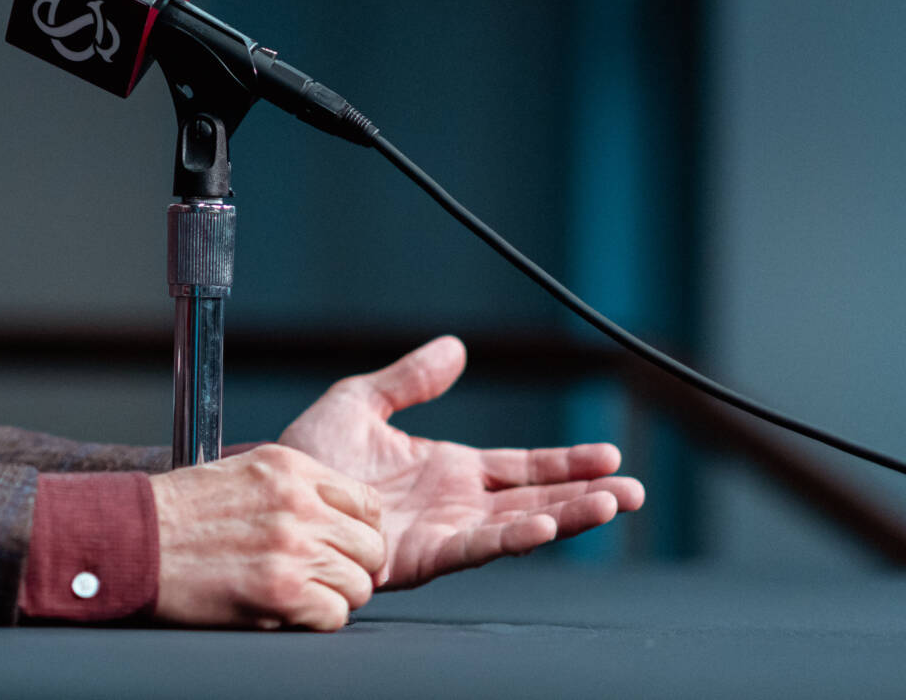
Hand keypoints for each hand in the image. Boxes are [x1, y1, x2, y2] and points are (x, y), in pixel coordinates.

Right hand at [150, 444, 386, 630]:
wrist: (135, 540)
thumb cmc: (179, 512)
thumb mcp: (244, 473)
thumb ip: (296, 489)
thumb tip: (337, 521)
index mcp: (291, 469)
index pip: (368, 502)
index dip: (363, 531)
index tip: (348, 545)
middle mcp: (299, 504)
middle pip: (372, 547)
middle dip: (355, 567)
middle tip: (328, 577)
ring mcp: (293, 548)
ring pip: (358, 585)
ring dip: (335, 597)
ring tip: (301, 594)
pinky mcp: (282, 591)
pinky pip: (334, 616)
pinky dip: (316, 620)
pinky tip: (288, 610)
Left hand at [279, 335, 644, 589]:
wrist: (270, 496)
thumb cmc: (307, 458)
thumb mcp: (361, 403)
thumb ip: (410, 379)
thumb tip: (455, 348)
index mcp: (449, 469)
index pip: (522, 465)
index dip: (566, 462)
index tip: (609, 456)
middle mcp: (455, 505)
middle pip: (534, 499)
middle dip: (585, 496)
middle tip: (635, 493)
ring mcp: (443, 532)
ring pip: (517, 526)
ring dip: (564, 518)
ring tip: (610, 505)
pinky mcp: (421, 557)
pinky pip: (475, 547)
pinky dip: (512, 538)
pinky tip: (544, 527)